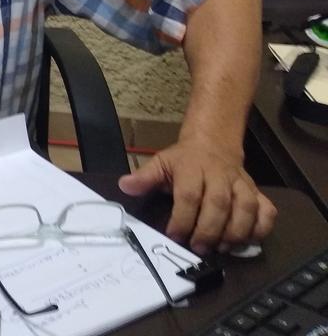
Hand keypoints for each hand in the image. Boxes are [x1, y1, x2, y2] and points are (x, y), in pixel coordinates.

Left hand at [118, 139, 276, 254]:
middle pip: (219, 204)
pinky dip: (262, 228)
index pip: (189, 195)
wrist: (213, 144)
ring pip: (246, 208)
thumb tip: (124, 186)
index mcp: (192, 167)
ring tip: (222, 248)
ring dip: (235, 232)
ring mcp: (242, 184)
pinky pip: (267, 211)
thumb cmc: (183, 160)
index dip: (182, 218)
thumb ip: (144, 177)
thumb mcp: (161, 163)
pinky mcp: (257, 192)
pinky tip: (248, 240)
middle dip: (208, 230)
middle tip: (198, 248)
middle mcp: (219, 176)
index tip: (174, 235)